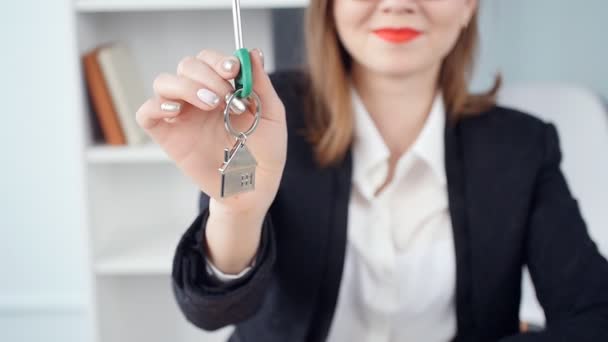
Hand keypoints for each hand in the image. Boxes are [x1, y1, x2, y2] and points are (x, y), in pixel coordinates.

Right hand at [135, 48, 286, 216]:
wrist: (254, 186)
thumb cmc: (265, 152)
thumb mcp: (271, 115)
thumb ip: (260, 84)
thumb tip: (252, 52)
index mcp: (223, 88)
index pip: (209, 59)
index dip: (218, 60)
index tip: (233, 71)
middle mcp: (199, 97)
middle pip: (186, 65)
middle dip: (206, 74)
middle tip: (224, 95)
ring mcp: (182, 116)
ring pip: (164, 82)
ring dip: (186, 86)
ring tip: (210, 104)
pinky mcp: (167, 136)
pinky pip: (146, 113)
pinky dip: (155, 106)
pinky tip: (176, 112)